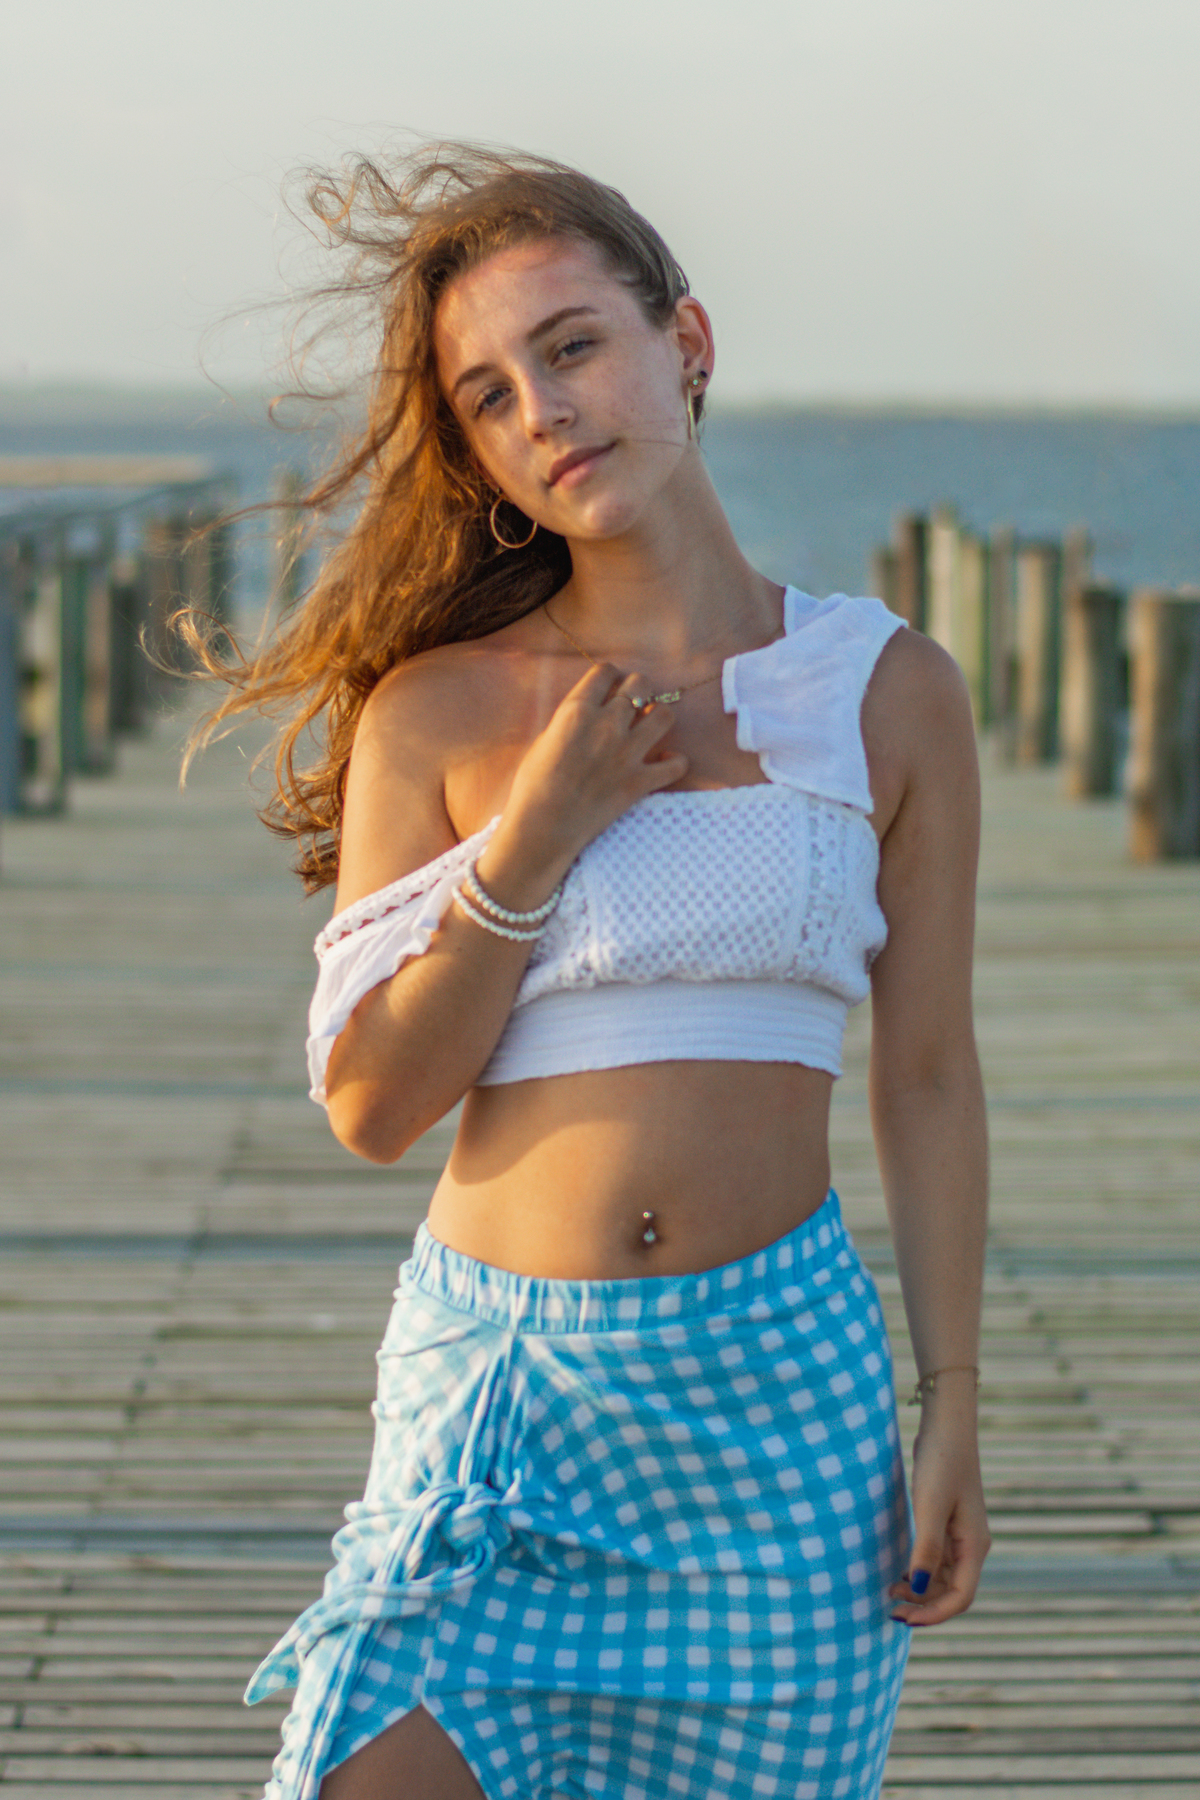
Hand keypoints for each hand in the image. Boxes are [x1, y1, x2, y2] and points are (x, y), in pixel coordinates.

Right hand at [481, 663, 689, 898]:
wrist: (543, 827)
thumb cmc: (533, 786)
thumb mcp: (544, 740)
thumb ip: (570, 722)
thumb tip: (589, 715)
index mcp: (577, 710)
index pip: (605, 672)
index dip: (611, 675)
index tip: (611, 684)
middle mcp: (606, 725)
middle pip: (639, 685)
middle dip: (637, 690)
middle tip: (633, 703)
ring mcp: (627, 753)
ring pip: (664, 715)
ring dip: (659, 717)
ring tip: (650, 727)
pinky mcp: (640, 782)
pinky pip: (677, 764)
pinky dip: (675, 762)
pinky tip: (665, 762)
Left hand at [889, 1397, 990, 1626]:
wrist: (946, 1427)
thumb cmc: (940, 1463)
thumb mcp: (930, 1507)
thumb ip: (926, 1549)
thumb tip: (919, 1589)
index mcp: (975, 1546)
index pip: (960, 1598)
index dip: (933, 1614)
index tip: (902, 1617)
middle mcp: (972, 1545)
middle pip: (952, 1592)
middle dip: (924, 1605)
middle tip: (890, 1605)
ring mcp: (961, 1535)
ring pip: (944, 1578)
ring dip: (921, 1590)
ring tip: (890, 1589)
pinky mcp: (948, 1523)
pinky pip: (937, 1560)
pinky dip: (920, 1570)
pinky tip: (900, 1570)